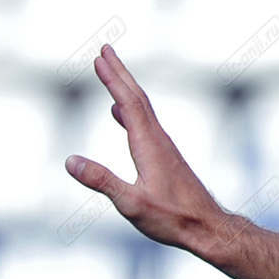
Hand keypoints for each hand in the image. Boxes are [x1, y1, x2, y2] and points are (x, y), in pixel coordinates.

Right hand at [64, 46, 228, 252]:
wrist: (209, 228)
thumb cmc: (174, 219)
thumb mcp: (131, 204)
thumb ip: (101, 181)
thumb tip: (70, 161)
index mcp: (150, 146)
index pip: (129, 104)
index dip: (114, 80)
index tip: (100, 57)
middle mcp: (159, 141)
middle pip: (137, 99)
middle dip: (120, 73)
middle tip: (105, 49)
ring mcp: (164, 148)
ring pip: (143, 110)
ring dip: (125, 88)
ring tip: (111, 73)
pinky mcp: (166, 158)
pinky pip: (145, 125)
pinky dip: (130, 111)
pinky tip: (120, 114)